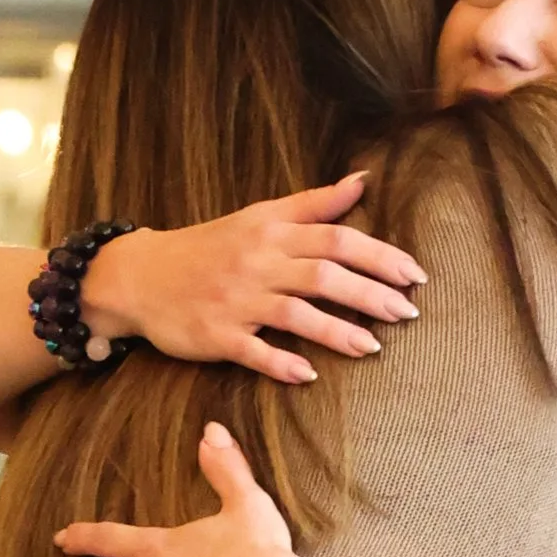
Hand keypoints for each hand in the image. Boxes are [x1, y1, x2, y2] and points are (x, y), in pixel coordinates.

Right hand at [88, 176, 425, 385]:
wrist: (142, 276)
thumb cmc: (210, 248)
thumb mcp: (259, 218)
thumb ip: (312, 204)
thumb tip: (362, 181)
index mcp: (271, 233)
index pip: (336, 237)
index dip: (379, 256)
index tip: (414, 275)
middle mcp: (257, 263)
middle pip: (322, 273)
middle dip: (369, 293)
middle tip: (407, 312)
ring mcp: (236, 300)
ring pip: (293, 313)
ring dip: (336, 331)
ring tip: (373, 347)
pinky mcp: (216, 335)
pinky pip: (253, 351)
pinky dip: (281, 363)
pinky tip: (310, 375)